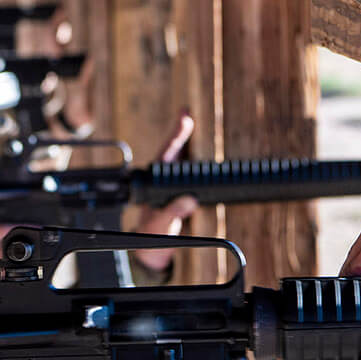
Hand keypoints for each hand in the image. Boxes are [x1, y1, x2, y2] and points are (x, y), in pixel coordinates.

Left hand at [128, 110, 196, 271]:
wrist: (153, 249)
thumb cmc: (153, 234)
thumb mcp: (161, 224)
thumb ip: (172, 213)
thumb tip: (188, 201)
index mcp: (155, 182)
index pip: (166, 154)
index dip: (176, 135)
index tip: (184, 118)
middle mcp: (163, 180)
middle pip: (175, 150)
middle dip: (183, 130)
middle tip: (187, 111)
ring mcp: (172, 185)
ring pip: (183, 159)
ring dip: (192, 143)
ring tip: (195, 121)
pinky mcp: (182, 192)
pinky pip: (191, 173)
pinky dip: (200, 162)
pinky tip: (207, 152)